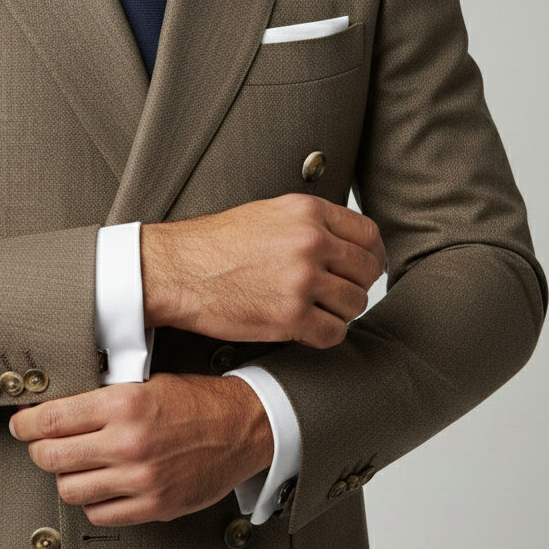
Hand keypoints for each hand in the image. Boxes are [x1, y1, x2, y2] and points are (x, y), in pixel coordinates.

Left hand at [8, 372, 273, 525]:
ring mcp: (141, 479)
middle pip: (52, 457)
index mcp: (125, 403)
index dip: (26, 424)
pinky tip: (99, 486)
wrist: (245, 429)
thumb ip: (103, 399)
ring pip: (70, 489)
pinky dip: (92, 502)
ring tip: (74, 467)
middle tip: (40, 447)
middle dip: (38, 451)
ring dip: (65, 478)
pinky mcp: (154, 506)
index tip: (20, 425)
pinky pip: (100, 514)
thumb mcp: (147, 382)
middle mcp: (129, 442)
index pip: (52, 419)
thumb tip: (56, 410)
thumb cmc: (199, 402)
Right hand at [140, 193, 385, 347]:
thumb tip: (345, 245)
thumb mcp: (268, 214)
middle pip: (366, 271)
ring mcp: (302, 280)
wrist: (176, 270)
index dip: (371, 256)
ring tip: (318, 312)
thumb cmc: (213, 245)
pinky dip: (325, 335)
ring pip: (354, 304)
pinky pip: (333, 333)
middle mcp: (310, 242)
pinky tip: (307, 329)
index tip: (364, 269)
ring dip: (341, 313)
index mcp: (307, 213)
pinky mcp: (290, 316)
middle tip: (339, 295)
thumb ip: (310, 224)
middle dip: (357, 286)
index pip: (369, 235)